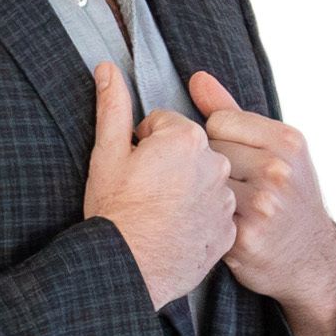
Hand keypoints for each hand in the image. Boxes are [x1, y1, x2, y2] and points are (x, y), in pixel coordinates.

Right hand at [84, 59, 231, 304]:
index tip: (133, 168)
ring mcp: (225, 199)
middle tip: (144, 190)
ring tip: (158, 212)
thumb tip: (108, 69)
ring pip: (203, 181)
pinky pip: (214, 213)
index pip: (165, 125)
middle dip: (169, 164)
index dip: (143, 145)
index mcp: (187, 138)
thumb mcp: (107, 153)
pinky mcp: (229, 230)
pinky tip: (174, 230)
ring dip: (185, 190)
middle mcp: (216, 164)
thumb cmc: (115, 210)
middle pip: (189, 151)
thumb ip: (113, 106)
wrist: (128, 267)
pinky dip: (198, 218)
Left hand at [186, 70, 335, 335]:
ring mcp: (263, 204)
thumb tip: (197, 78)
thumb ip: (232, 112)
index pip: (218, 121)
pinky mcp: (244, 236)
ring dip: (206, 195)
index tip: (239, 163)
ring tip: (228, 207)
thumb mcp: (277, 150)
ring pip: (203, 182)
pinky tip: (223, 227)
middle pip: (208, 151)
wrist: (310, 259)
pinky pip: (203, 213)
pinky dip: (206, 221)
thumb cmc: (288, 198)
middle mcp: (279, 170)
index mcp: (288, 141)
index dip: (220, 142)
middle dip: (214, 169)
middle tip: (236, 190)